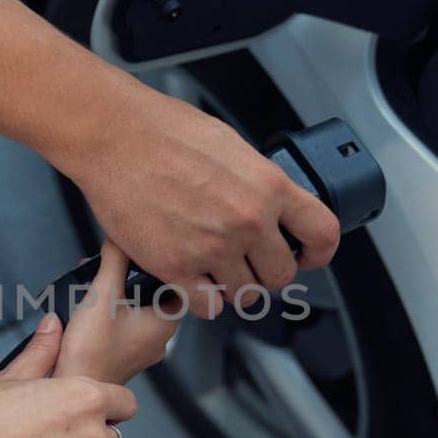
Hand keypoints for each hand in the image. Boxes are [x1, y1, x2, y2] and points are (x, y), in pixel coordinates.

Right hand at [55, 241, 178, 383]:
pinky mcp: (123, 354)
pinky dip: (110, 310)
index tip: (141, 254)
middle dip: (130, 276)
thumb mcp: (104, 294)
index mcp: (165, 324)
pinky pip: (123, 323)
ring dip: (117, 292)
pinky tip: (90, 303)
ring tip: (95, 280)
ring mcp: (141, 348)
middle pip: (154, 294)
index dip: (159, 265)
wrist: (71, 385)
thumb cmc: (90, 352)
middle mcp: (158, 338)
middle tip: (111, 263)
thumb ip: (114, 261)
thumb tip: (119, 239)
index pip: (177, 283)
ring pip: (136, 308)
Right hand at [70, 87, 339, 319]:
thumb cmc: (163, 130)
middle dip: (267, 271)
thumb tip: (271, 203)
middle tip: (248, 260)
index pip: (322, 233)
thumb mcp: (231, 145)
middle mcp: (246, 221)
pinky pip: (207, 306)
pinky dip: (202, 298)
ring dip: (233, 286)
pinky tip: (192, 279)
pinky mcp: (175, 267)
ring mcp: (212, 248)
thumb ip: (258, 182)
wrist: (114, 136)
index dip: (318, 251)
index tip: (307, 254)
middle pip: (281, 275)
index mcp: (268, 187)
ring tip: (215, 266)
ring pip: (244, 294)